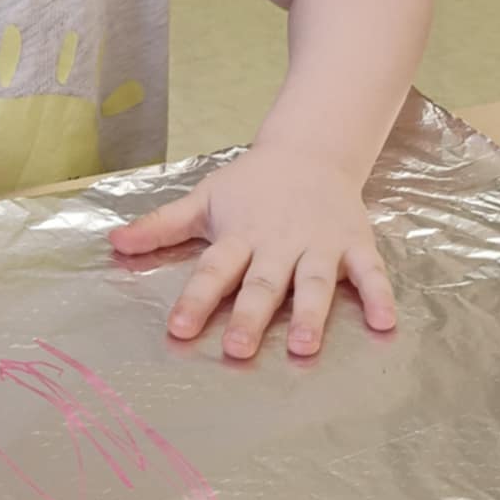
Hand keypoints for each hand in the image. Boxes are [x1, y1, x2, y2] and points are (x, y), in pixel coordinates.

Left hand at [109, 142, 395, 359]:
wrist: (311, 150)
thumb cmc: (252, 184)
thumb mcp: (205, 198)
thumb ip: (163, 226)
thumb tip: (114, 244)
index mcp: (240, 235)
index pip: (214, 270)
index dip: (195, 300)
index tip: (178, 330)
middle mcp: (278, 243)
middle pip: (262, 283)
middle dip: (249, 316)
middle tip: (237, 350)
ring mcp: (318, 244)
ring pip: (313, 281)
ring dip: (310, 314)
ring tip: (303, 347)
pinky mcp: (354, 243)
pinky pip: (370, 271)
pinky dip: (379, 295)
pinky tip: (386, 324)